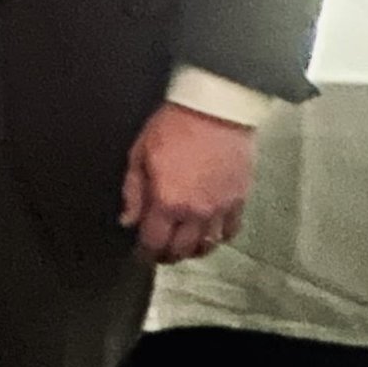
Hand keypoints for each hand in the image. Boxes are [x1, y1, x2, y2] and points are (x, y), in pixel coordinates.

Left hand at [120, 101, 258, 263]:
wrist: (215, 111)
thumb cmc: (172, 127)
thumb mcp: (139, 154)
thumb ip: (133, 191)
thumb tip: (128, 221)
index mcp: (167, 201)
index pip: (155, 242)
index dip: (145, 254)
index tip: (139, 254)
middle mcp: (196, 212)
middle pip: (182, 250)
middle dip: (167, 255)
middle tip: (158, 251)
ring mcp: (221, 208)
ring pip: (208, 245)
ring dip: (192, 250)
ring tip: (181, 244)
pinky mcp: (240, 200)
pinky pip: (230, 231)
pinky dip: (218, 237)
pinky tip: (208, 232)